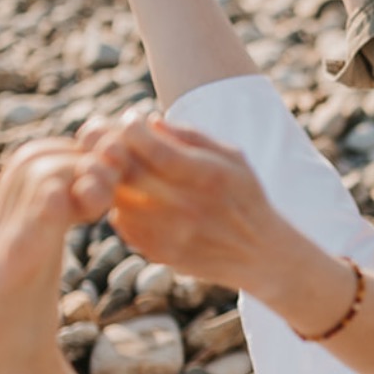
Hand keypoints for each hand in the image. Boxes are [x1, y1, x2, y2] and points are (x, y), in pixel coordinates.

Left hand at [75, 111, 295, 296]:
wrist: (259, 253)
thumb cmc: (245, 196)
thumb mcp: (232, 156)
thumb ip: (192, 136)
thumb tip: (151, 121)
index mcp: (208, 177)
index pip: (154, 149)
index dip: (132, 129)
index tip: (130, 119)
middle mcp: (187, 208)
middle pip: (129, 173)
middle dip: (115, 150)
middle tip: (116, 140)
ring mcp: (170, 234)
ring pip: (119, 198)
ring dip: (114, 178)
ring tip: (125, 167)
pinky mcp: (159, 253)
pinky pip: (121, 222)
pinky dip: (120, 204)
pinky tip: (137, 196)